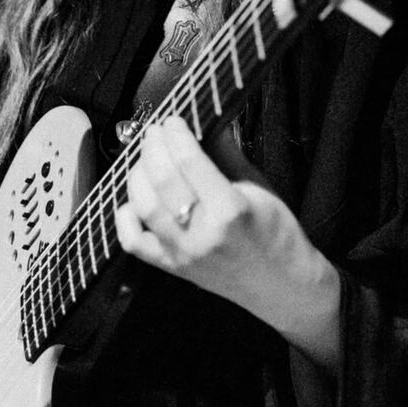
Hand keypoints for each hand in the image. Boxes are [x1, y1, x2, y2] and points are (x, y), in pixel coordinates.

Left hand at [115, 117, 340, 370]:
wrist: (281, 287)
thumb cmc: (277, 234)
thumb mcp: (260, 187)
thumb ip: (228, 153)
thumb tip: (206, 120)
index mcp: (230, 210)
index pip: (188, 161)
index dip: (175, 133)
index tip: (173, 119)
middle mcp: (201, 233)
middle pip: (162, 179)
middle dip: (153, 146)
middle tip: (156, 130)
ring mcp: (182, 254)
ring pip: (144, 205)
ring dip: (138, 173)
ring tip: (146, 158)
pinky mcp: (172, 268)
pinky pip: (133, 242)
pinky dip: (126, 216)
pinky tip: (134, 199)